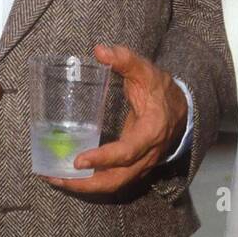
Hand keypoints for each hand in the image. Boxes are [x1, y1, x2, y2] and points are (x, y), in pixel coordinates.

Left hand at [43, 44, 187, 195]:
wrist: (182, 108)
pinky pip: (112, 181)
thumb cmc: (160, 89)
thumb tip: (100, 50)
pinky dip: (91, 182)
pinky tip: (69, 175)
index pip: (127, 152)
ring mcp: (141, 164)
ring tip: (55, 179)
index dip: (103, 158)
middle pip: (116, 179)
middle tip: (57, 176)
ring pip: (113, 185)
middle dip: (85, 183)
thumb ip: (126, 60)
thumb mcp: (146, 71)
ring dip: (84, 186)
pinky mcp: (134, 167)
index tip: (78, 159)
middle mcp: (147, 155)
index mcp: (151, 132)